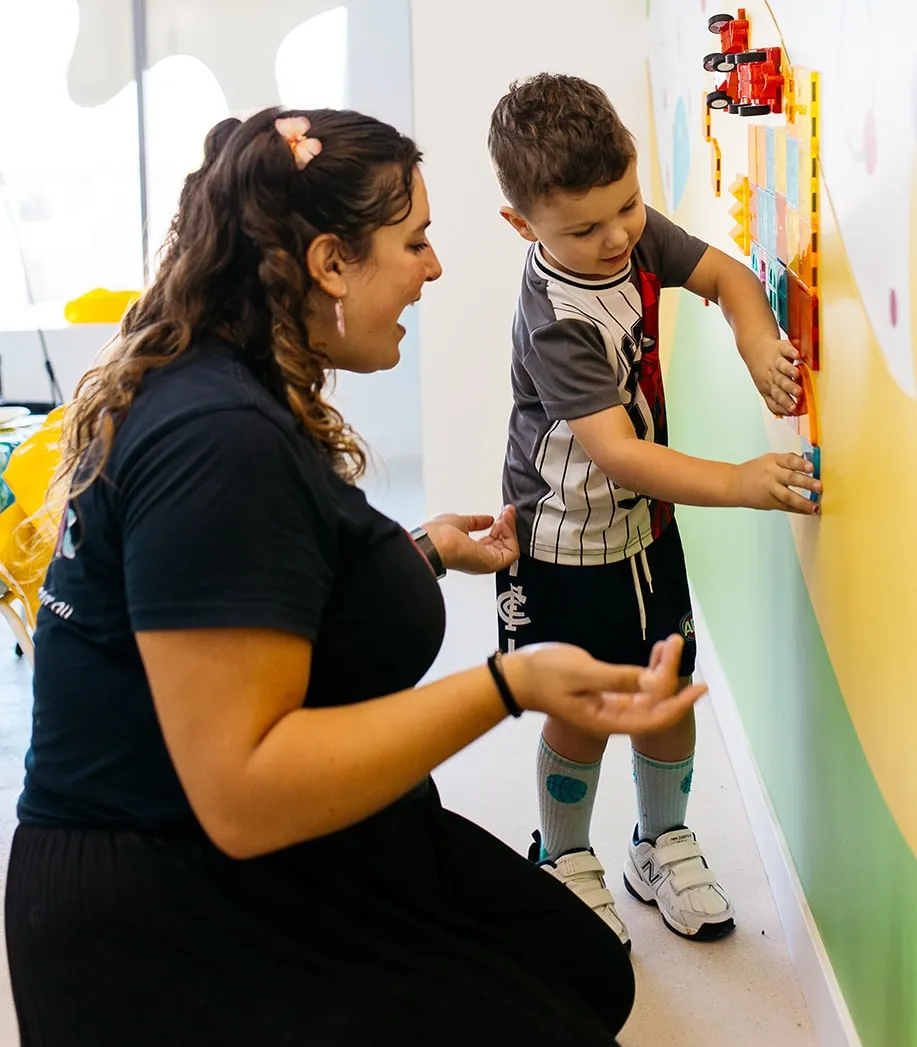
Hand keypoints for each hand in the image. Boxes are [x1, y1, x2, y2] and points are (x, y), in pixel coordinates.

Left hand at [424, 506, 518, 574]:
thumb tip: (488, 519)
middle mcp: (479, 559)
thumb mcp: (461, 521)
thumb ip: (476, 521)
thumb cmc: (438, 535)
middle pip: (503, 544)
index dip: (498, 525)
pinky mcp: (492, 563)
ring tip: (506, 515)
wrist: (434, 543)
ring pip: (510, 547)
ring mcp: (486, 562)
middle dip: (507, 525)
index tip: (502, 512)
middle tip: (507, 511)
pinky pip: (512, 552)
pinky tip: (504, 523)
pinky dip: (511, 536)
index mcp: (469, 551)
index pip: (492, 540)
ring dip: (510, 528)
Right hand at [501, 635, 706, 735]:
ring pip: (647, 693)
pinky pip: (635, 685)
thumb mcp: (582, 673)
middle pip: (655, 703)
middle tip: (677, 644)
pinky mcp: (604, 692)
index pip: (655, 717)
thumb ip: (618, 678)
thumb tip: (653, 681)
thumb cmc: (545, 674)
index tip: (700, 687)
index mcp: (608, 719)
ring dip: (661, 670)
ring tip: (671, 643)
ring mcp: (609, 705)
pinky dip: (648, 669)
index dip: (680, 703)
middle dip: (672, 676)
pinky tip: (655, 652)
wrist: (517, 677)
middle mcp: (613, 716)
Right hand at [731, 452, 820, 513]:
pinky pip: (786, 507)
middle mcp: (771, 475)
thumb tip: (810, 462)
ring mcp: (770, 490)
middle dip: (805, 483)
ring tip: (815, 507)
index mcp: (772, 461)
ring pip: (787, 496)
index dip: (801, 464)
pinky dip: (799, 509)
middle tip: (819, 486)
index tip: (812, 467)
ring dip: (803, 502)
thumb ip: (788, 461)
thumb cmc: (755, 471)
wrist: (733, 484)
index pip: (789, 460)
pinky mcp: (769, 503)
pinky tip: (809, 511)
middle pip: (790, 478)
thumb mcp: (769, 459)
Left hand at [745, 338, 800, 415]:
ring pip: (782, 367)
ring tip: (797, 374)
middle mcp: (772, 375)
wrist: (754, 348)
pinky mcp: (781, 348)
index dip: (785, 405)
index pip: (776, 399)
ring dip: (789, 371)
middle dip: (789, 390)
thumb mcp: (766, 389)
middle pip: (780, 384)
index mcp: (769, 388)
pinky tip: (797, 355)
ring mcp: (776, 361)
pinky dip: (791, 352)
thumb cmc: (764, 372)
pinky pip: (786, 350)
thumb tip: (792, 415)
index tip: (795, 410)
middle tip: (798, 394)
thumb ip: (777, 402)